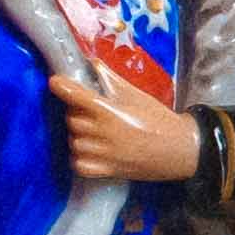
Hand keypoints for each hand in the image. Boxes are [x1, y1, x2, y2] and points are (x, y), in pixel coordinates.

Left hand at [59, 72, 204, 183]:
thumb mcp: (136, 95)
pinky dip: (80, 157)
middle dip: (77, 112)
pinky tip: (91, 151)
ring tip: (94, 132)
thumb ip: (111, 79)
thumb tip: (91, 62)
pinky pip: (78, 164)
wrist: (180, 149)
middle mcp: (103, 133)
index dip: (62, 87)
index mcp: (110, 111)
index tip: (55, 82)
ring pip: (73, 141)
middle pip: (72, 119)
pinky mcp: (106, 171)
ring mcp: (104, 154)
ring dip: (79, 135)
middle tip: (91, 111)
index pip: (76, 97)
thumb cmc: (159, 120)